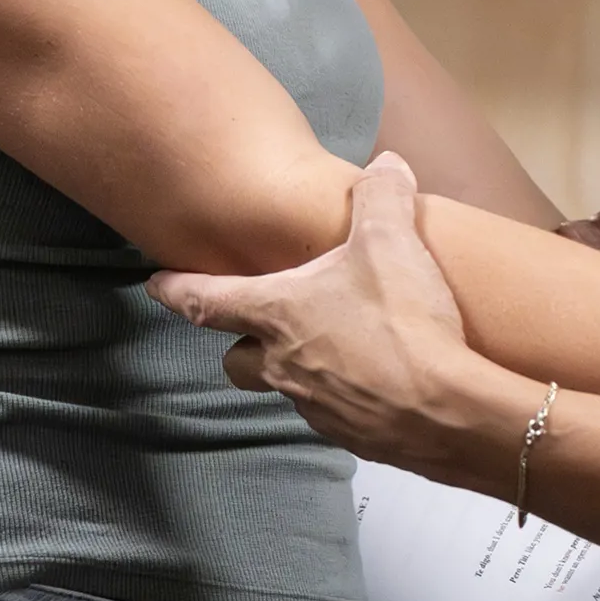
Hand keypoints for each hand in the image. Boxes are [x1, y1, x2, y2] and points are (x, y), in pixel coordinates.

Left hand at [149, 153, 522, 488]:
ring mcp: (315, 406)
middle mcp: (283, 364)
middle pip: (236, 360)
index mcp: (278, 313)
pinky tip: (380, 379)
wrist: (444, 408)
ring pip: (285, 388)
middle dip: (240, 344)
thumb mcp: (392, 240)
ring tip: (339, 346)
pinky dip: (346, 395)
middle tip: (259, 327)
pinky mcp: (352, 436)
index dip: (177, 290)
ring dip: (298, 368)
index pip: (206, 300)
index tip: (155, 284)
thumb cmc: (402, 323)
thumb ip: (382, 195)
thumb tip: (385, 165)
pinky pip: (334, 412)